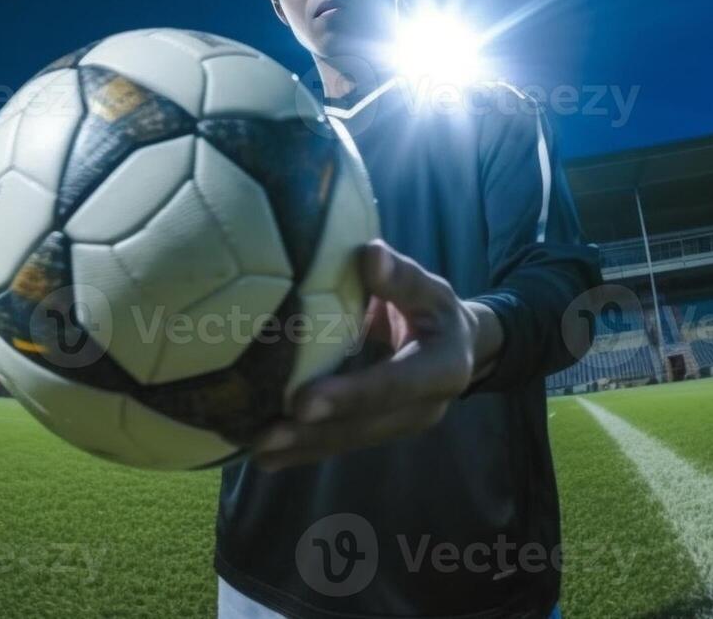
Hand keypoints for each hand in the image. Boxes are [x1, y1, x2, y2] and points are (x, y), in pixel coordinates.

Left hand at [251, 240, 487, 470]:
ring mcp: (402, 426)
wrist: (456, 346)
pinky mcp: (380, 433)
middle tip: (265, 438)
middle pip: (366, 426)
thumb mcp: (430, 289)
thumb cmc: (435, 309)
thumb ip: (401, 276)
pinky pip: (341, 443)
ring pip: (350, 441)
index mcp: (443, 369)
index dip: (351, 395)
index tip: (303, 402)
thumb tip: (369, 253)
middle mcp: (426, 408)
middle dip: (315, 434)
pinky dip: (304, 451)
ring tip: (257, 452)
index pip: (394, 384)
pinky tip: (265, 458)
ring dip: (302, 449)